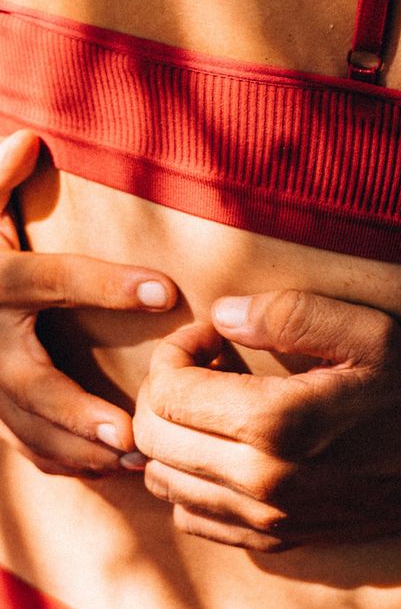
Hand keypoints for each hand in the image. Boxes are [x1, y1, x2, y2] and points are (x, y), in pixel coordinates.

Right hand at [0, 129, 177, 474]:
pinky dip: (65, 463)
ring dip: (79, 449)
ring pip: (27, 428)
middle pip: (28, 382)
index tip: (167, 289)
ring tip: (134, 461)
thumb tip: (29, 137)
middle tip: (129, 430)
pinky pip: (26, 446)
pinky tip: (114, 471)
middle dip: (75, 409)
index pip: (52, 280)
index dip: (106, 284)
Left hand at [134, 290, 400, 549]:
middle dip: (163, 393)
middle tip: (205, 368)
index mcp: (275, 424)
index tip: (213, 337)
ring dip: (173, 439)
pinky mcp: (277, 540)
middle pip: (152, 439)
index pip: (167, 392)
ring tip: (215, 409)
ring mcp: (266, 519)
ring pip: (164, 483)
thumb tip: (221, 316)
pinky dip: (190, 484)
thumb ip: (286, 314)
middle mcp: (260, 481)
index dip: (175, 353)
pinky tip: (227, 453)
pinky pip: (194, 520)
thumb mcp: (365, 332)